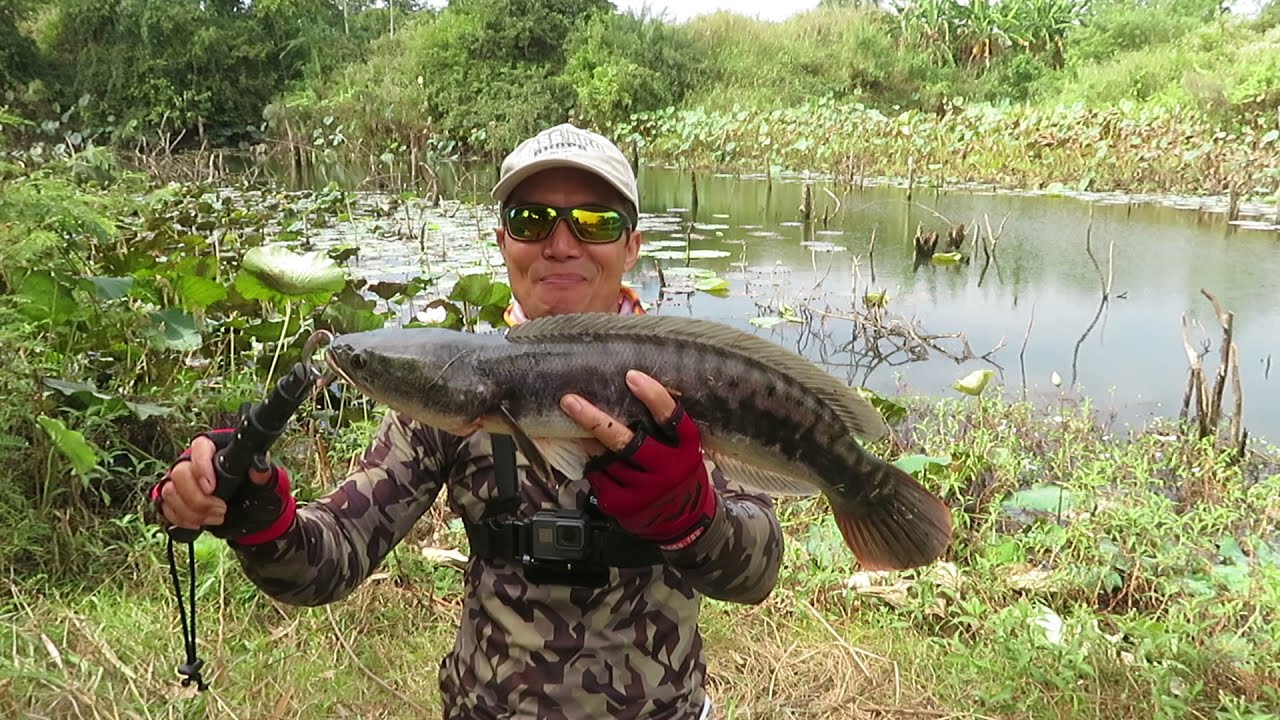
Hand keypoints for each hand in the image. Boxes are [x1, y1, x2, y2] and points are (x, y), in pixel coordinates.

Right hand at [151, 430, 295, 543]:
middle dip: (198, 498)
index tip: (211, 488)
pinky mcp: (172, 498)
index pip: (199, 446)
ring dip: (192, 511)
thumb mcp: (261, 481)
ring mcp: (178, 480)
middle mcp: (191, 461)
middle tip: (221, 509)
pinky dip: (182, 519)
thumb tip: (259, 469)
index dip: (201, 466)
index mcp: (214, 448)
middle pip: (179, 473)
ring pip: (169, 491)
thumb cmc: (252, 487)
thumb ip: (261, 473)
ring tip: (216, 517)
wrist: (245, 508)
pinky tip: (199, 523)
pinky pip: (165, 507)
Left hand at [559, 370, 716, 549]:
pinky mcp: (624, 506)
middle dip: (594, 420)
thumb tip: (626, 391)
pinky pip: (599, 478)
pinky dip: (592, 465)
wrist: (685, 521)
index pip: (672, 418)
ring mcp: (644, 491)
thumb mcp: (684, 449)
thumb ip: (664, 429)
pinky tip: (592, 458)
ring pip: (606, 460)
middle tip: (570, 402)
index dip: (653, 396)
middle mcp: (667, 470)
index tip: (631, 376)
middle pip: (626, 441)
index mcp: (687, 449)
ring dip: (589, 443)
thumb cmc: (679, 473)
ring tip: (575, 425)